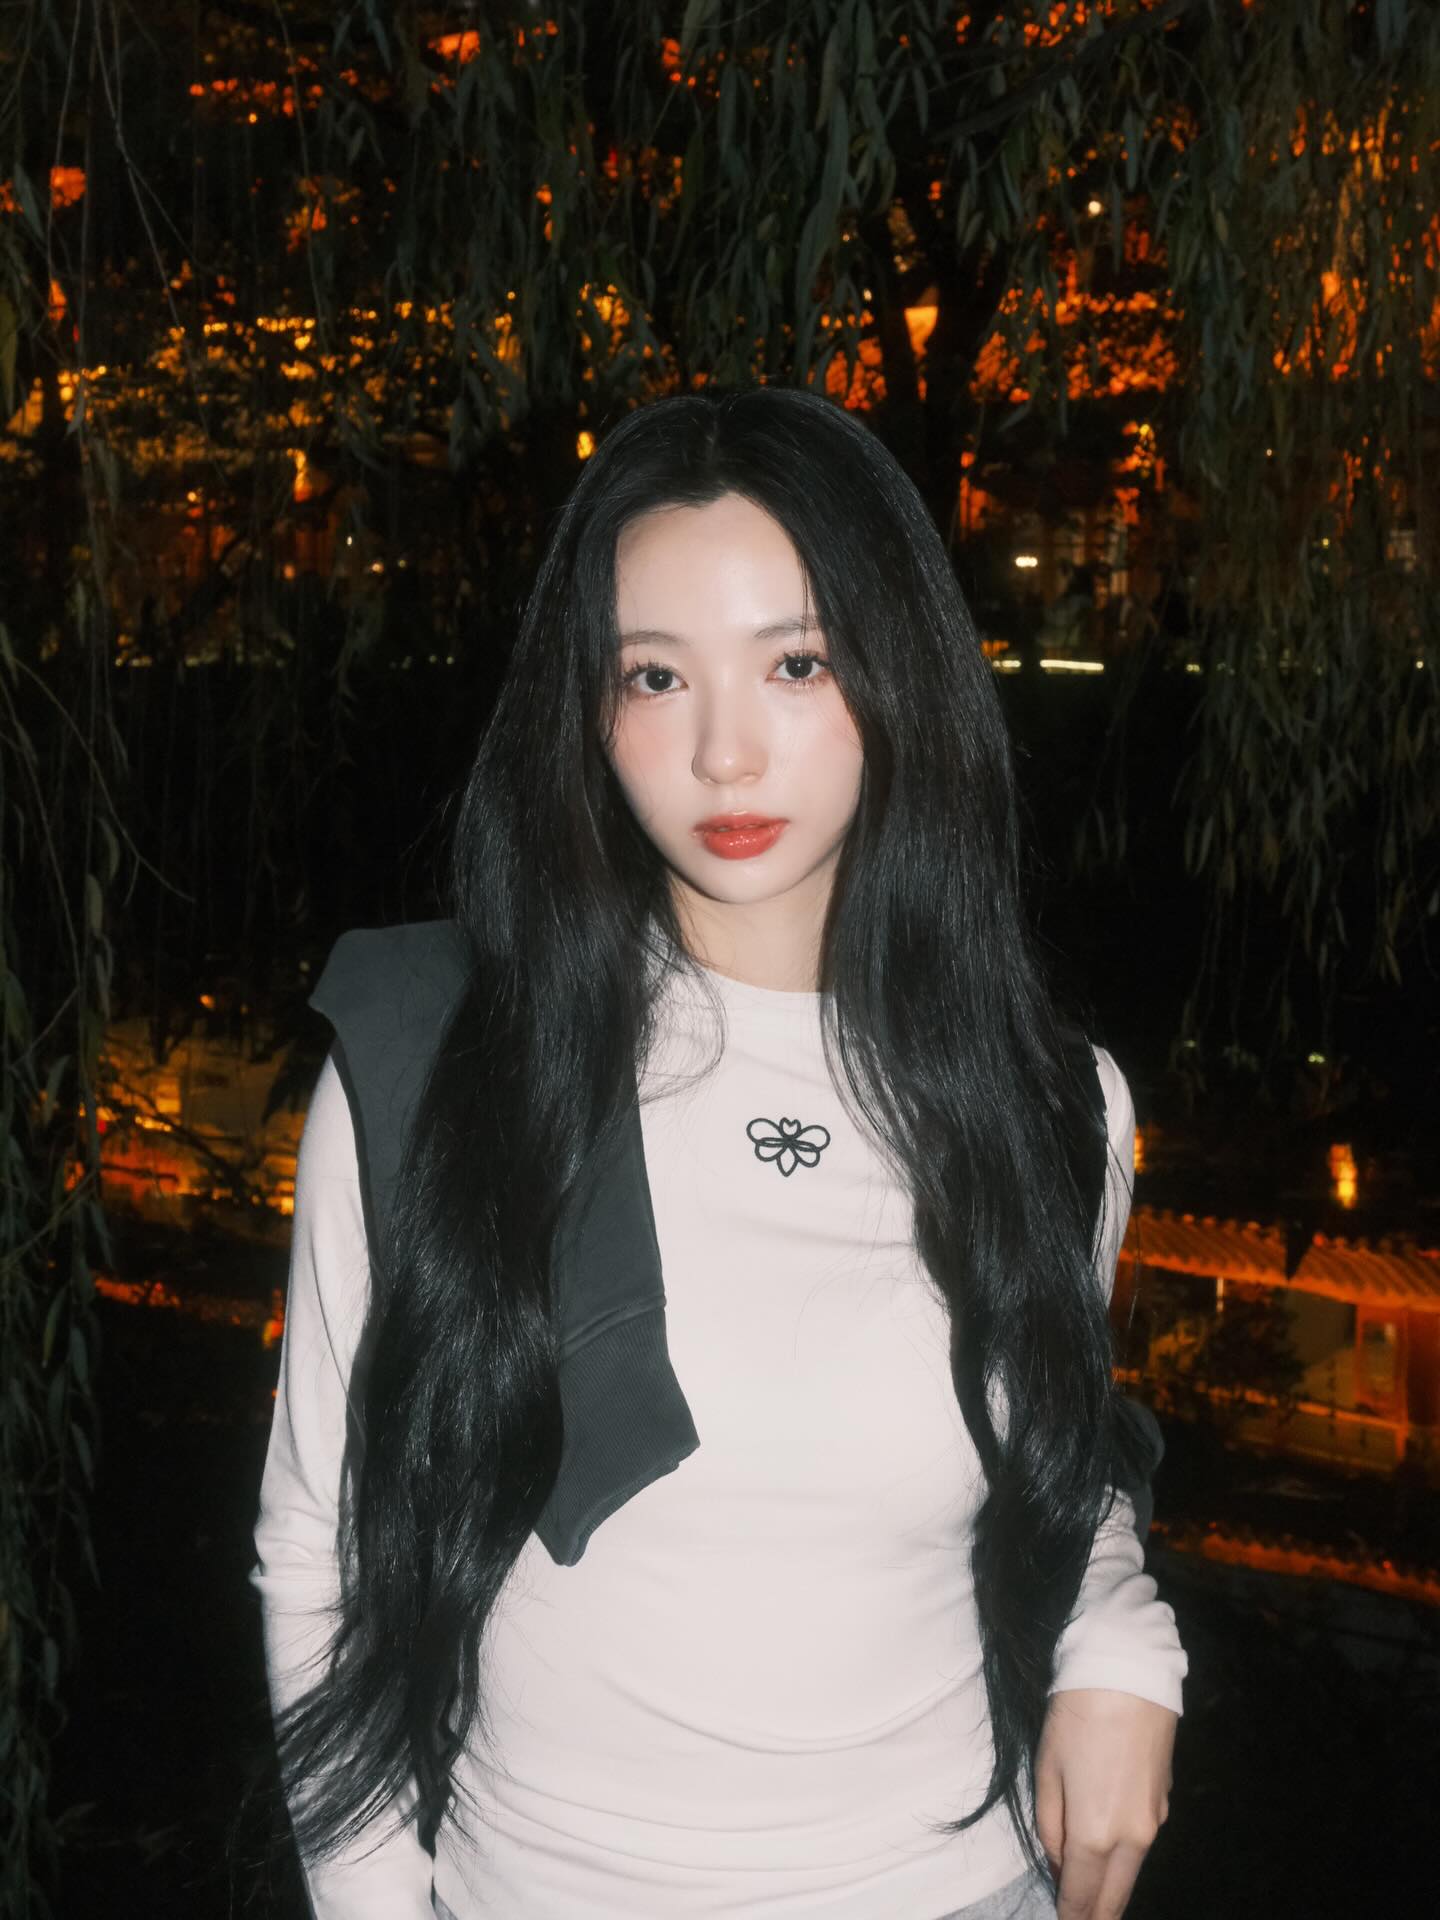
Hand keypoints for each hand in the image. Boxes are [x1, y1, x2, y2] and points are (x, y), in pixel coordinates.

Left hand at [1034, 1687, 1176, 1919]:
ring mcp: (1154, 1821)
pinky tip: (1113, 1853)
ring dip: (1113, 1888)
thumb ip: (1050, 1826)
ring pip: (1132, 1870)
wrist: (1128, 1675)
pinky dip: (1126, 1856)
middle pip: (1116, 1894)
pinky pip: (1141, 1842)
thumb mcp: (1047, 1770)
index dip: (1072, 1915)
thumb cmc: (1076, 1719)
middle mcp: (1132, 1838)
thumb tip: (1059, 1863)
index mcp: (1096, 1834)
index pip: (1083, 1895)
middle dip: (1098, 1914)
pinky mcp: (1165, 1801)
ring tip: (1095, 1898)